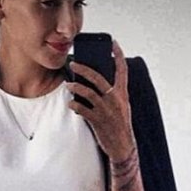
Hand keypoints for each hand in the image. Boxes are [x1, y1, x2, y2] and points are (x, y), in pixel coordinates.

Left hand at [67, 39, 135, 161]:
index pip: (122, 69)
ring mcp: (106, 110)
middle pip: (98, 78)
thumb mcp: (121, 106)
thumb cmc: (119, 125)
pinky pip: (82, 109)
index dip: (118, 54)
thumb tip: (95, 81)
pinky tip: (71, 104)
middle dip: (84, 68)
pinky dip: (74, 105)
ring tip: (68, 84)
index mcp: (122, 94)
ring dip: (75, 87)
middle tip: (73, 63)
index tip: (114, 43)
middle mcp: (115, 99)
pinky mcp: (97, 121)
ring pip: (87, 92)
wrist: (122, 146)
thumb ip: (112, 93)